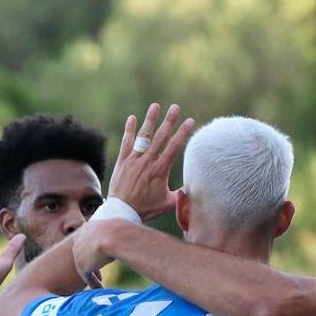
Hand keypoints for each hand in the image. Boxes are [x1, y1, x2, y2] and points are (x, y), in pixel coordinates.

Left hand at [72, 218, 128, 287]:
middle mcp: (80, 239)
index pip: (88, 240)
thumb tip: (136, 237)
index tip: (101, 257)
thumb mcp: (123, 230)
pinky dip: (93, 283)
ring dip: (92, 275)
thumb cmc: (124, 231)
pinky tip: (100, 289)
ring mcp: (79, 252)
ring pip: (85, 266)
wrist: (115, 236)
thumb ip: (125, 235)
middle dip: (91, 262)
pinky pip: (87, 276)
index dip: (95, 249)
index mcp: (88, 228)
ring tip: (100, 284)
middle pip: (83, 253)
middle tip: (99, 272)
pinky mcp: (82, 265)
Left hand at [106, 102, 195, 220]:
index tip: (190, 121)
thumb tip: (194, 187)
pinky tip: (132, 118)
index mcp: (160, 170)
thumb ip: (181, 194)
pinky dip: (129, 130)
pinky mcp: (123, 161)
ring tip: (155, 106)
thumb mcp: (168, 203)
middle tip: (175, 107)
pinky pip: (126, 142)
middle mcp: (147, 161)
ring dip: (150, 120)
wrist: (121, 210)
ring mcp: (134, 159)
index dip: (183, 132)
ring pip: (143, 136)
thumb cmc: (146, 208)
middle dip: (169, 120)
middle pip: (161, 136)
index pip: (174, 146)